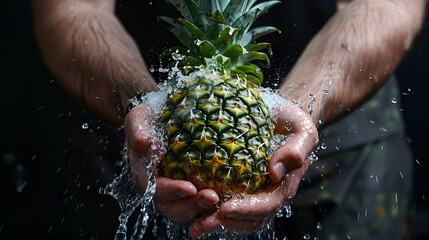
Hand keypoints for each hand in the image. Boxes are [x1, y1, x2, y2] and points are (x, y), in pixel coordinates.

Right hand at [124, 104, 218, 222]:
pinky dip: (211, 208)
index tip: (189, 188)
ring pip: (186, 211)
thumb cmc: (150, 119)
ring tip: (219, 198)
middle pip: (172, 208)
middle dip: (191, 206)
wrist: (163, 119)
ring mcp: (176, 194)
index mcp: (144, 174)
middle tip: (212, 197)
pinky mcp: (192, 193)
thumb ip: (137, 129)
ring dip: (202, 208)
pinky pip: (201, 207)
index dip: (171, 191)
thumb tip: (144, 143)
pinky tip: (228, 200)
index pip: (155, 189)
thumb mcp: (140, 117)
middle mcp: (159, 188)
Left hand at [189, 105, 318, 237]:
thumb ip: (296, 150)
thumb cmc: (290, 122)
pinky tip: (194, 214)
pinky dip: (212, 214)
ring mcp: (255, 194)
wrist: (281, 117)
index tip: (225, 207)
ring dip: (218, 225)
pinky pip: (228, 209)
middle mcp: (270, 195)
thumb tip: (274, 172)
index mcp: (284, 185)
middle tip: (203, 223)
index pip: (267, 204)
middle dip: (227, 224)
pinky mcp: (241, 189)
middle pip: (251, 220)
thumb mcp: (301, 129)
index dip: (247, 209)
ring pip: (239, 221)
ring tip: (196, 227)